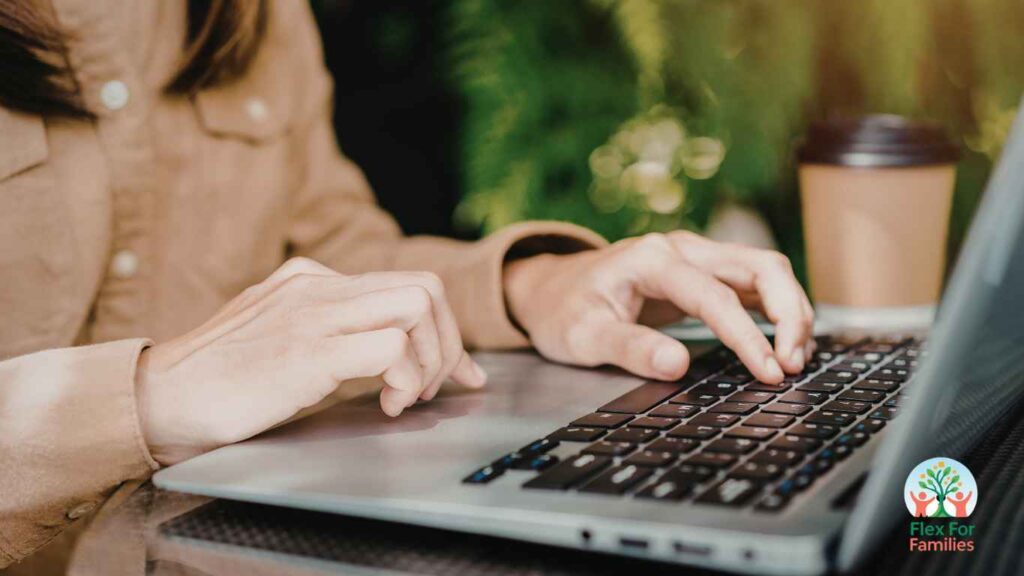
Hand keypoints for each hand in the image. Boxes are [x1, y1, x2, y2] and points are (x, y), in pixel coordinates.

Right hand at [136, 258, 485, 465]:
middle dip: (450, 343)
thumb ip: (326, 330)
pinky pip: (391, 348)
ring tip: (407, 398)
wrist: (159, 396)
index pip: (404, 285)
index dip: (445, 332)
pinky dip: (406, 380)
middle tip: (435, 389)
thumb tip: (388, 351)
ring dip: (432, 359)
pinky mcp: (309, 350)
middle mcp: (319, 286)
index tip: (458, 372)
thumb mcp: (278, 335)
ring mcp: (314, 313)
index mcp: (312, 279)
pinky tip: (386, 406)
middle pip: (426, 288)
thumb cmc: (217, 379)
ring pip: (418, 305)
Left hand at [503, 232, 813, 383]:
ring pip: (765, 270)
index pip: (715, 295)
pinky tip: (785, 343)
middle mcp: (681, 249)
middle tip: (794, 364)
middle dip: (789, 313)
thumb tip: (678, 365)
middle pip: (759, 266)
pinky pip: (755, 284)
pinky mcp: (704, 273)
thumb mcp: (583, 337)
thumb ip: (629, 349)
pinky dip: (778, 310)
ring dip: (791, 310)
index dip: (747, 336)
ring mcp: (695, 256)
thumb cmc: (564, 312)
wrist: (552, 289)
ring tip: (796, 359)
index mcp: (651, 259)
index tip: (769, 373)